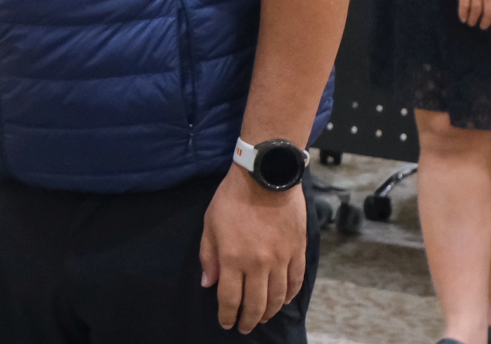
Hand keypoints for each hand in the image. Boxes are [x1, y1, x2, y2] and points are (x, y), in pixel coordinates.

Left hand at [199, 166, 306, 332]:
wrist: (265, 178)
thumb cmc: (232, 198)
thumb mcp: (210, 224)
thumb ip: (208, 256)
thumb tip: (208, 283)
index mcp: (233, 258)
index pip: (230, 297)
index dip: (227, 315)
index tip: (226, 323)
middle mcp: (258, 264)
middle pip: (255, 304)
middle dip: (248, 320)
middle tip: (244, 327)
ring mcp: (281, 260)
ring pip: (277, 297)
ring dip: (269, 312)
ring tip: (263, 318)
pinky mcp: (298, 253)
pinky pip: (295, 282)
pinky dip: (289, 296)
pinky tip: (283, 301)